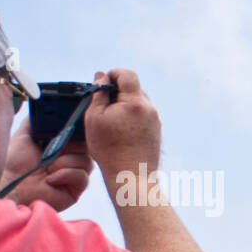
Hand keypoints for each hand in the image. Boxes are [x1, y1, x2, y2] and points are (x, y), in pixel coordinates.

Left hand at [0, 120, 92, 210]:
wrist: (12, 183)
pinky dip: (66, 174)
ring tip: (48, 167)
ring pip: (87, 162)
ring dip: (65, 162)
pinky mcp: (76, 189)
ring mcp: (75, 175)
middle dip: (71, 147)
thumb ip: (37, 120)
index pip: (80, 136)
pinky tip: (50, 178)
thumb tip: (47, 106)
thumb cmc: (15, 162)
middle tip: (54, 151)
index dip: (77, 133)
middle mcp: (70, 160)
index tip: (67, 132)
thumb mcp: (25, 134)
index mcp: (62, 146)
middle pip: (88, 148)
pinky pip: (82, 177)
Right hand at [83, 68, 161, 183]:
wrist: (132, 177)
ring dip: (124, 107)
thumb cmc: (110, 149)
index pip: (127, 74)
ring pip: (138, 104)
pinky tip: (121, 133)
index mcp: (136, 102)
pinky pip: (143, 117)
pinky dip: (131, 119)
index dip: (113, 74)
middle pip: (133, 89)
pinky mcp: (157, 132)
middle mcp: (150, 109)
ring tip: (111, 124)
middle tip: (103, 107)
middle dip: (117, 92)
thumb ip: (98, 94)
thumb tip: (101, 76)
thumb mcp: (94, 118)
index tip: (102, 84)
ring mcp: (156, 121)